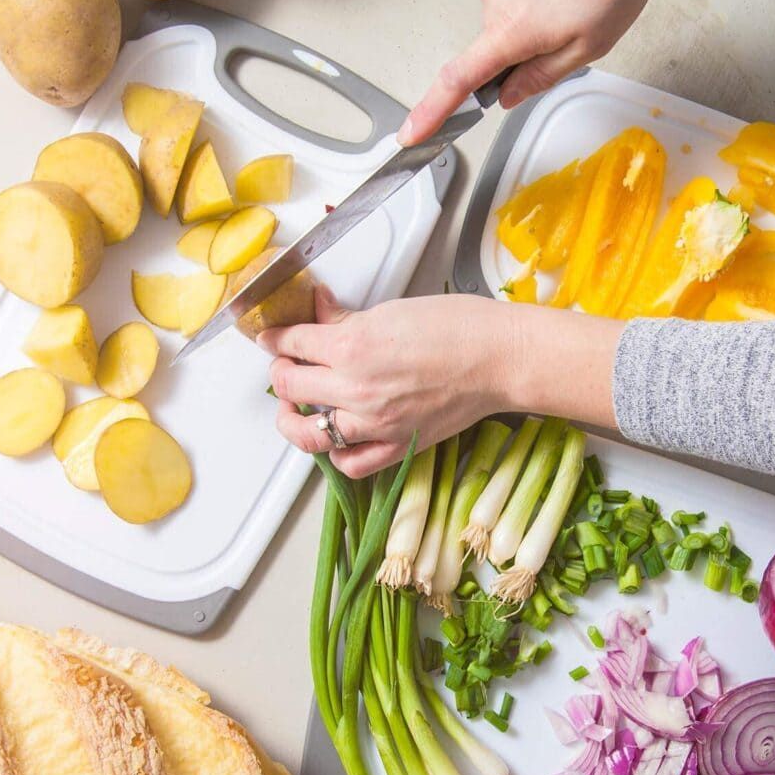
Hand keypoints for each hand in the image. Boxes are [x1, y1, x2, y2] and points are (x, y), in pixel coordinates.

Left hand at [257, 286, 622, 477]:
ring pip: (308, 433)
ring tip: (295, 408)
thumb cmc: (458, 327)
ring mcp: (374, 424)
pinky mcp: (396, 446)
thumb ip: (347, 320)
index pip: (292, 344)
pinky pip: (350, 464)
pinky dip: (335, 454)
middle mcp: (355, 390)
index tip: (273, 337)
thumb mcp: (391, 311)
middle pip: (289, 386)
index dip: (276, 337)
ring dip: (292, 419)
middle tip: (286, 365)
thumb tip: (320, 312)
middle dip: (280, 372)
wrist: (501, 359)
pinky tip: (336, 437)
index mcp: (351, 348)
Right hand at [399, 0, 660, 144]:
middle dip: (525, 57)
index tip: (411, 133)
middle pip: (495, 51)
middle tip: (569, 38)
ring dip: (538, 25)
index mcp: (511, 32)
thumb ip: (541, 76)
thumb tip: (508, 96)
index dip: (432, 111)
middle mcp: (495, 2)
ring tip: (577, 5)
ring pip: (509, 23)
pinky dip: (541, 1)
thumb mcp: (588, 47)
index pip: (459, 81)